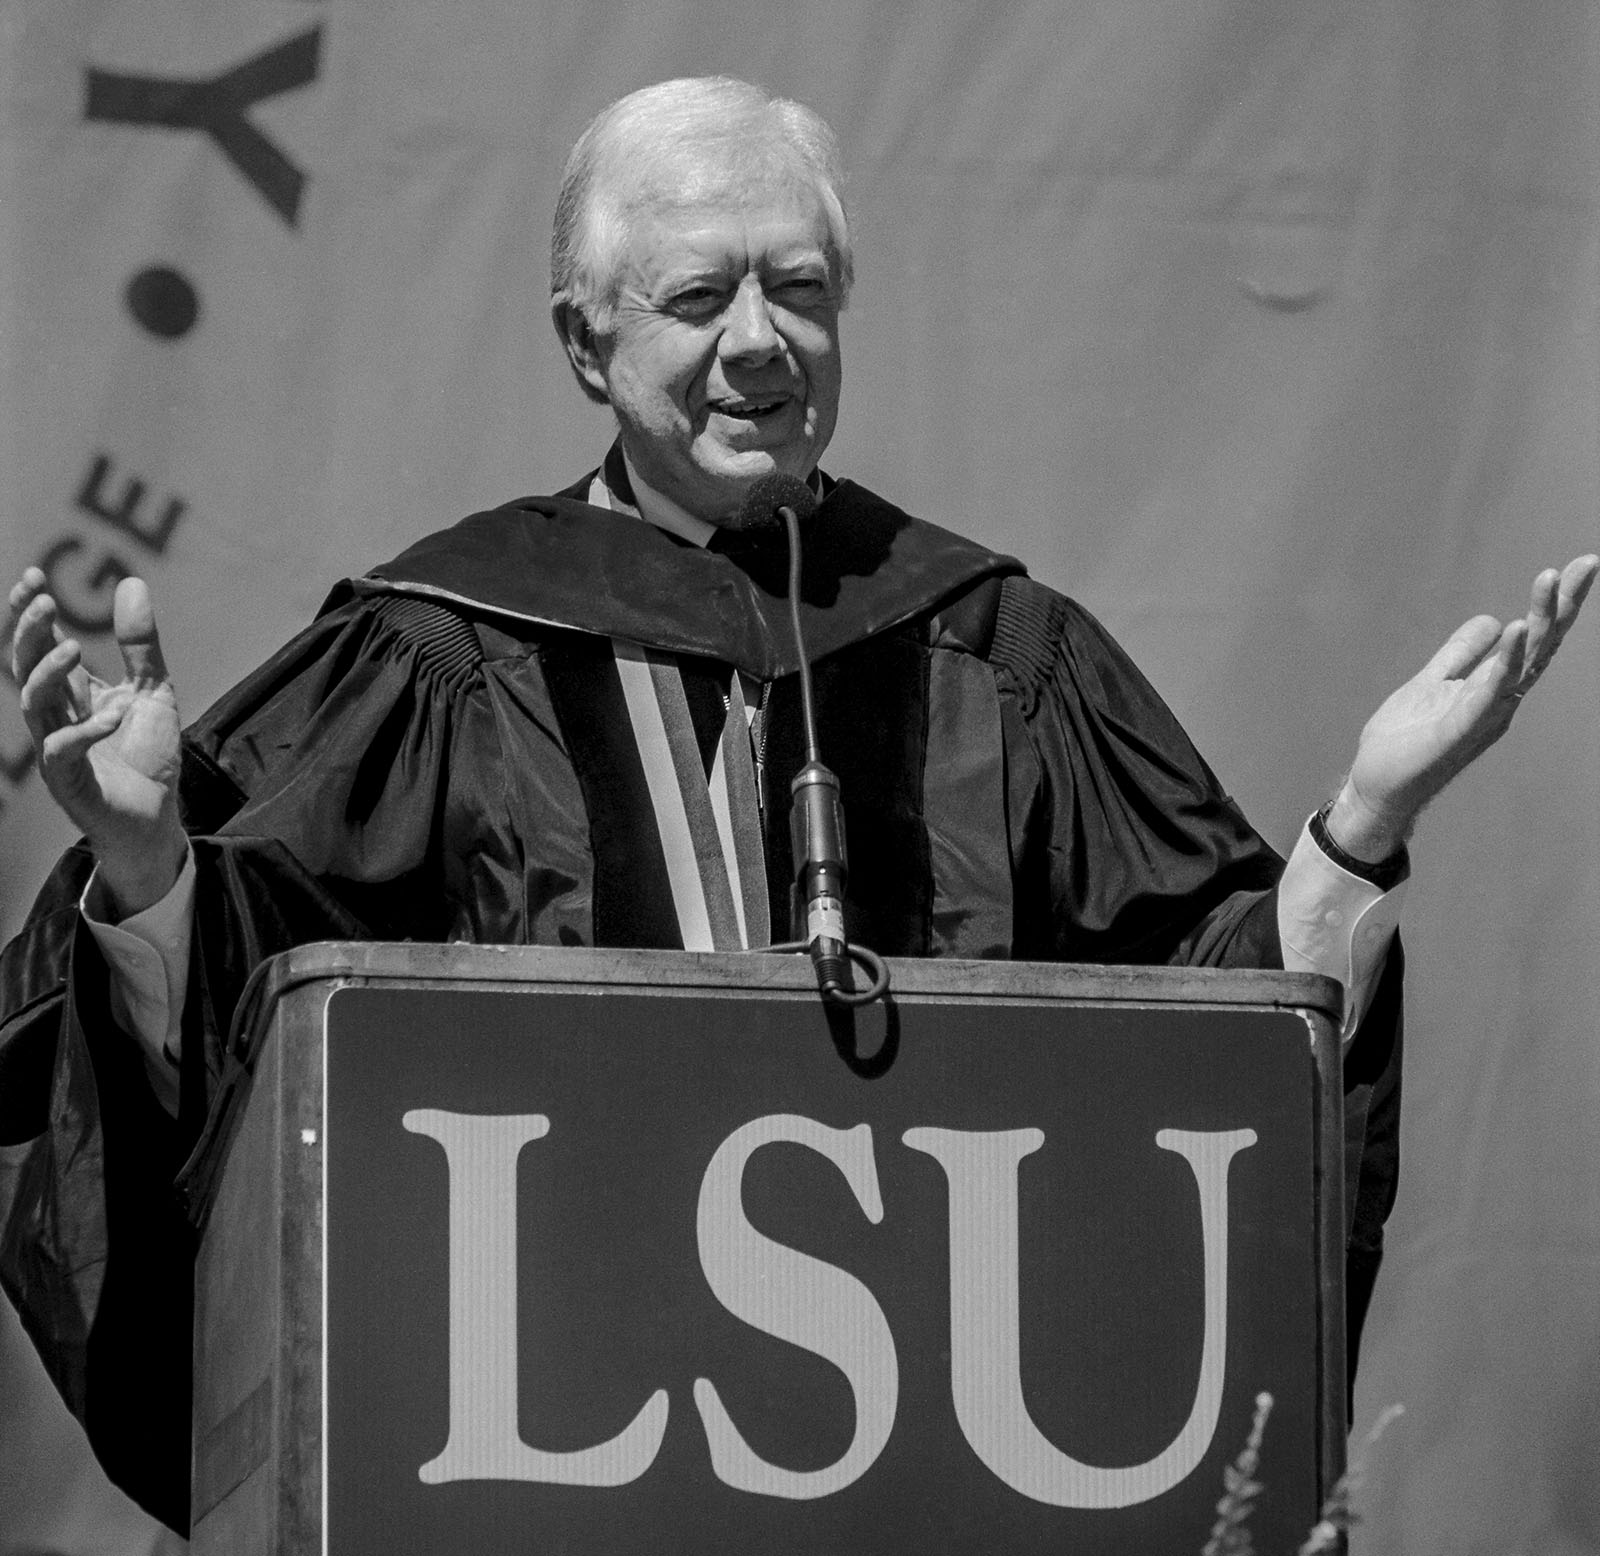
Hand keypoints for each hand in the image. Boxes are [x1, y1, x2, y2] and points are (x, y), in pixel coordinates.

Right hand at [9, 569, 185, 914]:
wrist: (157, 817)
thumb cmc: (147, 755)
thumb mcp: (152, 689)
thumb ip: (140, 644)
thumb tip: (130, 583)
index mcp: (70, 692)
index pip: (37, 645)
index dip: (28, 613)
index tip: (33, 577)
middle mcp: (54, 716)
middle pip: (24, 666)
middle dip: (28, 632)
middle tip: (45, 601)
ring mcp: (57, 748)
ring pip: (32, 703)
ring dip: (48, 672)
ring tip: (75, 646)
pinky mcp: (69, 781)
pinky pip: (61, 751)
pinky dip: (86, 729)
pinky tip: (114, 714)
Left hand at [1328, 554, 1597, 861]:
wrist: (1375, 786)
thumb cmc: (1406, 740)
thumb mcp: (1432, 682)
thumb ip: (1460, 654)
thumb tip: (1493, 620)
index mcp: (1494, 687)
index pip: (1534, 640)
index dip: (1556, 604)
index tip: (1578, 565)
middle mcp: (1499, 701)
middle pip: (1539, 648)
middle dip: (1560, 605)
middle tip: (1585, 564)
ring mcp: (1481, 718)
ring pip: (1519, 666)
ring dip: (1536, 625)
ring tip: (1548, 584)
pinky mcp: (1455, 734)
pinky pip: (1483, 697)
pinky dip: (1500, 667)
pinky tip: (1513, 635)